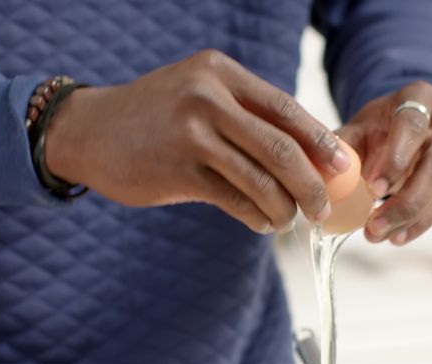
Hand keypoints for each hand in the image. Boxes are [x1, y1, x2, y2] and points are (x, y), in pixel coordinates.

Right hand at [45, 49, 351, 233]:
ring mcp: (191, 135)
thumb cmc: (155, 118)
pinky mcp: (177, 172)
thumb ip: (245, 116)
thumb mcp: (198, 95)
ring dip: (284, 207)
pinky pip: (234, 201)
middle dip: (313, 183)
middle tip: (324, 207)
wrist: (88, 130)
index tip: (343, 168)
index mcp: (219, 73)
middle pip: (282, 147)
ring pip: (261, 179)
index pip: (286, 109)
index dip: (321, 141)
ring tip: (288, 220)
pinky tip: (262, 223)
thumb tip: (308, 154)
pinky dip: (257, 216)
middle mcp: (207, 98)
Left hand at [336, 81, 431, 244]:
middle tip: (374, 227)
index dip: (395, 160)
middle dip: (405, 203)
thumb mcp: (361, 126)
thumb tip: (325, 175)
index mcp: (420, 97)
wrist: (420, 120)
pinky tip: (401, 235)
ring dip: (413, 218)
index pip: (412, 126)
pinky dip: (424, 222)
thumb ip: (343, 146)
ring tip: (382, 236)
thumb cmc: (384, 125)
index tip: (372, 190)